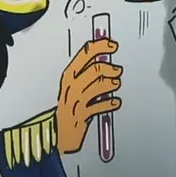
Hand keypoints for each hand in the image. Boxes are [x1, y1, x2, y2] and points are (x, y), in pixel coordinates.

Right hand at [55, 37, 121, 154]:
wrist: (58, 131)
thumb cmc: (69, 105)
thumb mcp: (74, 85)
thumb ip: (87, 70)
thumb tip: (104, 54)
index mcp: (69, 75)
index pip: (85, 54)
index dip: (101, 47)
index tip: (112, 45)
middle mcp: (72, 86)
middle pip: (94, 69)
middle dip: (109, 68)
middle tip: (117, 70)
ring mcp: (76, 101)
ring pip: (98, 86)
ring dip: (110, 84)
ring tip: (116, 84)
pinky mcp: (82, 115)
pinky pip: (99, 107)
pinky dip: (110, 104)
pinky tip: (116, 103)